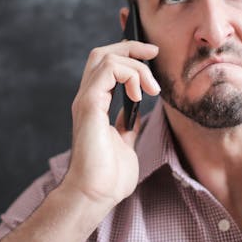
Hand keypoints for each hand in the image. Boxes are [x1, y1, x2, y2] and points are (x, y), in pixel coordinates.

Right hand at [62, 39, 159, 211]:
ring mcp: (86, 100)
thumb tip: (136, 115)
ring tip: (152, 89)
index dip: (129, 54)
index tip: (152, 56)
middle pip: (102, 52)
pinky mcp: (89, 105)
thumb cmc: (108, 178)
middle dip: (131, 46)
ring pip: (106, 56)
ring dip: (136, 66)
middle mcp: (88, 99)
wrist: (95, 195)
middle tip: (154, 53)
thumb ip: (127, 126)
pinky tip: (140, 96)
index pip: (107, 66)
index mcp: (95, 106)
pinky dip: (129, 75)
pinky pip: (109, 70)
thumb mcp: (125, 144)